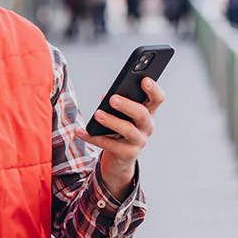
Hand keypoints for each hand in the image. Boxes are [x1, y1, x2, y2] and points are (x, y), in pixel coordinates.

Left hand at [77, 77, 164, 200]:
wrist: (119, 157)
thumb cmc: (119, 128)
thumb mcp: (119, 113)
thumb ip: (115, 102)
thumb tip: (106, 98)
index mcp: (147, 112)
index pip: (156, 99)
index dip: (153, 90)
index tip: (144, 80)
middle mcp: (147, 126)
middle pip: (142, 114)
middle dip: (127, 105)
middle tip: (113, 99)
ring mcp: (139, 141)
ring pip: (128, 130)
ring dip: (112, 121)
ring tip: (98, 114)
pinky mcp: (128, 153)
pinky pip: (110, 144)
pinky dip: (93, 137)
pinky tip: (80, 131)